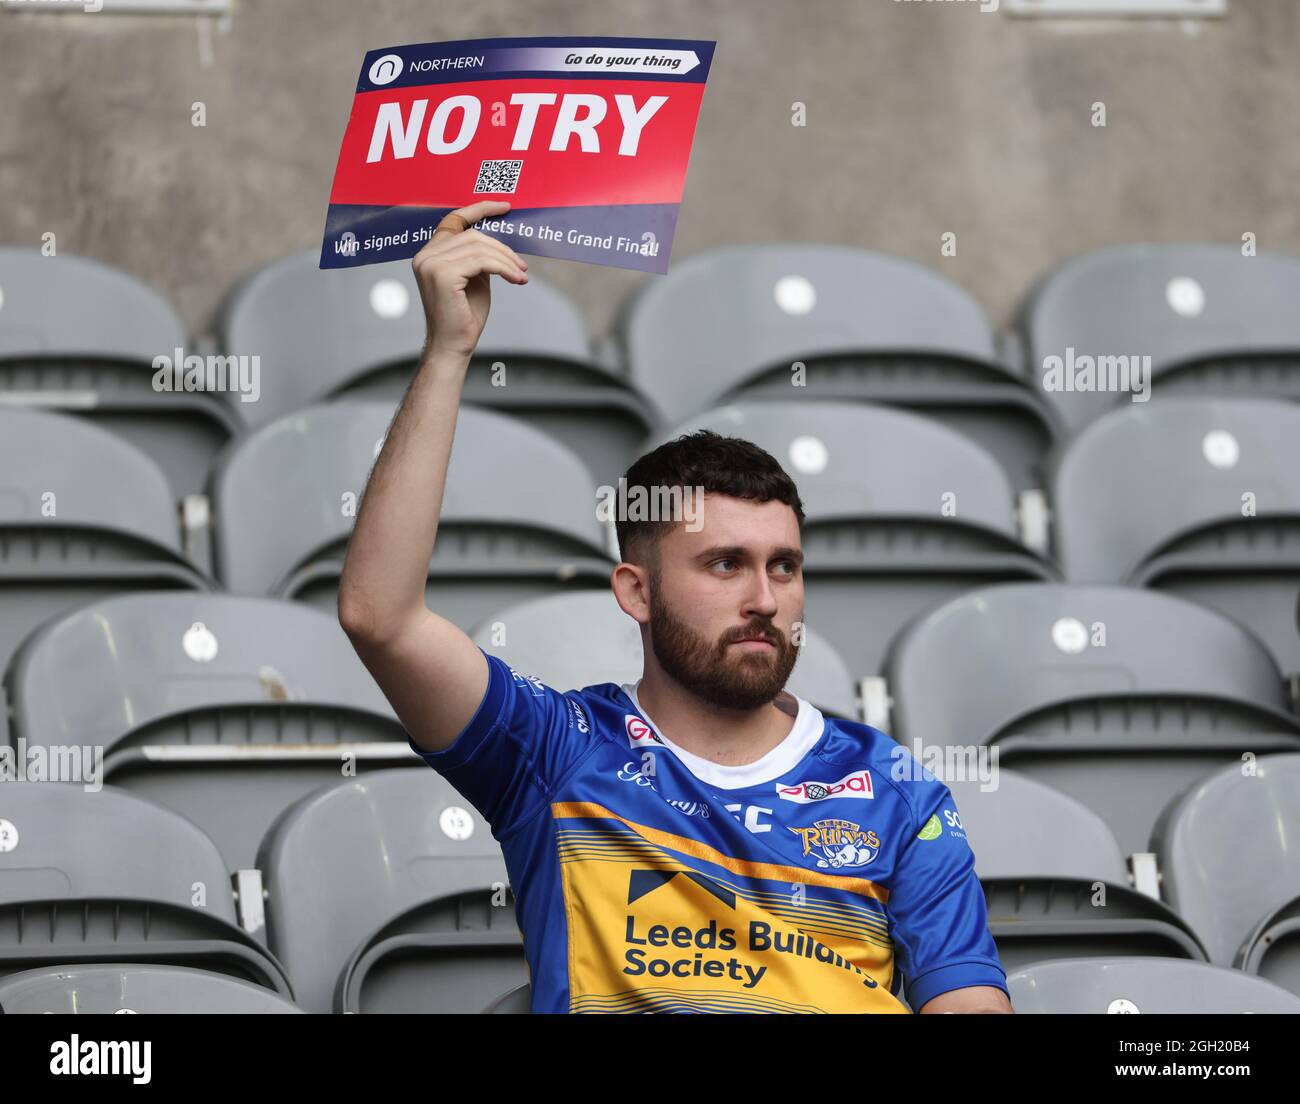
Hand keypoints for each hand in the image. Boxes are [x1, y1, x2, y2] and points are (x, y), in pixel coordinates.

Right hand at [411, 200, 528, 359]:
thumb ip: (479, 257)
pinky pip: (482, 261)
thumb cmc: (465, 316)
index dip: (480, 209)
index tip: (505, 207)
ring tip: (520, 275)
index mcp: (429, 253)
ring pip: (479, 247)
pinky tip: (516, 279)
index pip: (454, 220)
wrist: (453, 346)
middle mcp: (425, 255)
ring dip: (506, 260)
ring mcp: (430, 263)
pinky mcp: (442, 274)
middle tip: (522, 266)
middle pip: (473, 235)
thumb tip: (499, 240)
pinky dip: (504, 268)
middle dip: (502, 248)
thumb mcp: (475, 278)